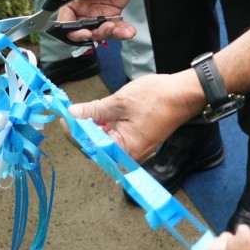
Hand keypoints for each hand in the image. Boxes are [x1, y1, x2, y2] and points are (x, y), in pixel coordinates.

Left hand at [71, 69, 204, 162]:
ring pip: (106, 142)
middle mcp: (129, 156)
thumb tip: (73, 114)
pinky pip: (117, 139)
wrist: (185, 94)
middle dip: (82, 130)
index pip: (89, 146)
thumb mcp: (120, 101)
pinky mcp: (139, 142)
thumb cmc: (158, 97)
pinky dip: (107, 127)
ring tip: (84, 111)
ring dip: (94, 128)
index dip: (73, 131)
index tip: (63, 117)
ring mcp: (135, 150)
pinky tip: (101, 114)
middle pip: (97, 147)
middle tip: (70, 112)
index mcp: (124, 149)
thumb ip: (94, 110)